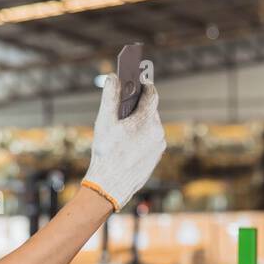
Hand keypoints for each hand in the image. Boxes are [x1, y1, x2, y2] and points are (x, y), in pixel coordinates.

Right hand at [81, 76, 165, 210]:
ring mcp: (159, 146)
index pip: (151, 94)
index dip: (144, 84)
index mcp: (147, 120)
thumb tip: (113, 77)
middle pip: (150, 110)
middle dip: (139, 105)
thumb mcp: (104, 121)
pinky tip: (129, 140)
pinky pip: (151, 140)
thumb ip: (110, 96)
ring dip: (140, 121)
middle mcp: (158, 131)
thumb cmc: (106, 153)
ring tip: (125, 123)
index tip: (139, 79)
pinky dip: (142, 135)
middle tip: (126, 102)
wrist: (110, 186)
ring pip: (151, 126)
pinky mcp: (156, 157)